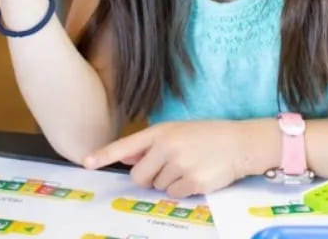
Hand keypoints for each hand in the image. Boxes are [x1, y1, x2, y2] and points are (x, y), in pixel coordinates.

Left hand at [84, 120, 254, 197]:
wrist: (241, 142)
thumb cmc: (208, 135)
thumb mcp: (179, 132)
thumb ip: (151, 145)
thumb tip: (126, 157)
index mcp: (163, 131)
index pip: (128, 144)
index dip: (105, 154)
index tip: (86, 162)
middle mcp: (169, 146)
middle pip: (139, 176)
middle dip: (149, 176)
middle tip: (170, 166)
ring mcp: (180, 165)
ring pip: (157, 186)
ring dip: (170, 182)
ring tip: (190, 166)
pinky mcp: (192, 182)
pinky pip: (174, 194)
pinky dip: (183, 190)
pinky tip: (197, 175)